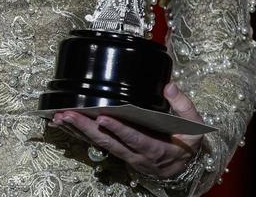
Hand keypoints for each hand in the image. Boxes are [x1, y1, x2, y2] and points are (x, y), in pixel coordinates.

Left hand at [51, 82, 205, 179]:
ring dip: (79, 131)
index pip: (134, 138)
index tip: (103, 117)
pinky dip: (82, 134)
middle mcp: (137, 155)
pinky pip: (99, 144)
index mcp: (156, 149)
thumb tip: (170, 87)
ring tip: (60, 117)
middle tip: (68, 115)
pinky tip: (68, 124)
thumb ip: (184, 106)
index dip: (118, 129)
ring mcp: (127, 156)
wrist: (184, 168)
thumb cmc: (188, 144)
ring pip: (100, 143)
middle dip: (86, 128)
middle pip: (109, 142)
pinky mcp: (120, 153)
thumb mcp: (194, 128)